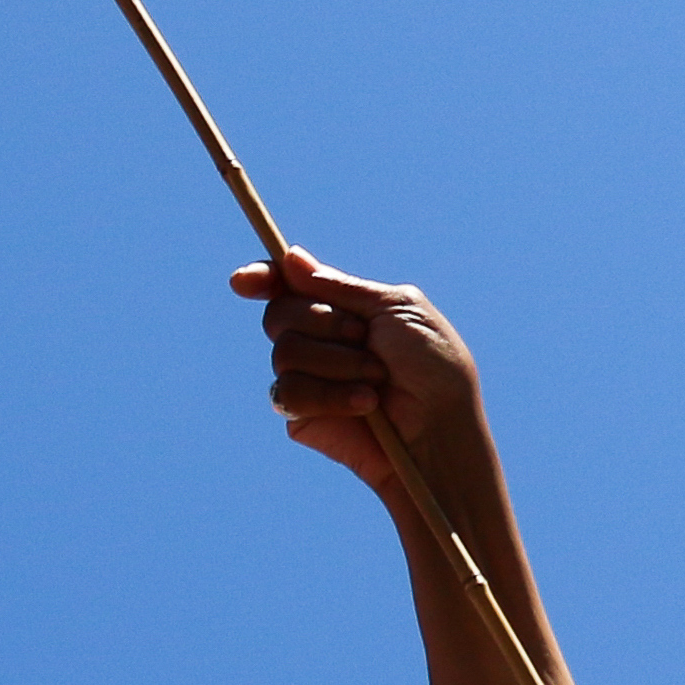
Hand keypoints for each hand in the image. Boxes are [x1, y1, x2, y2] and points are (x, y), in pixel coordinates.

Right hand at [229, 248, 485, 492]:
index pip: (287, 285)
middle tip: (364, 338)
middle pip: (279, 312)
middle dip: (324, 322)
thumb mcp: (397, 308)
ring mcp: (309, 376)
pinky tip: (364, 405)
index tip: (244, 281)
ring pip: (284, 352)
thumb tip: (291, 257)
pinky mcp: (303, 415)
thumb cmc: (433, 366)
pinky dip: (330, 395)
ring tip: (376, 379)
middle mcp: (320, 339)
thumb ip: (340, 286)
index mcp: (343, 307)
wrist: (440, 427)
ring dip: (337, 363)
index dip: (262, 278)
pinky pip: (289, 392)